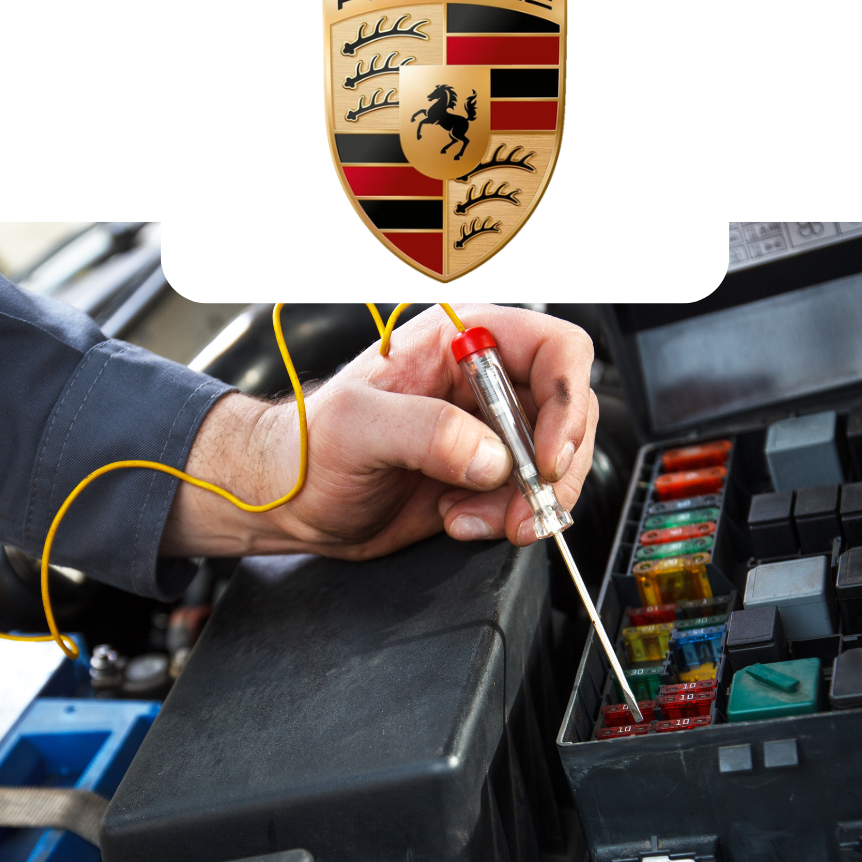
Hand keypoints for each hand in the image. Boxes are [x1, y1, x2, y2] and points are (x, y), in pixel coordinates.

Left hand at [160, 304, 597, 559]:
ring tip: (466, 518)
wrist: (293, 500)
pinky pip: (527, 497)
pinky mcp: (484, 476)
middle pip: (567, 412)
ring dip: (526, 502)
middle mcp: (483, 383)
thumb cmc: (308, 447)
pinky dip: (507, 520)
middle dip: (550, 469)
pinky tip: (457, 520)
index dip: (565, 401)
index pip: (553, 349)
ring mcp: (487, 431)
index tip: (545, 456)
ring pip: (554, 462)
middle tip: (519, 508)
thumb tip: (491, 458)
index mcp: (460, 342)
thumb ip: (423, 430)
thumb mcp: (355, 428)